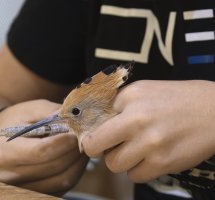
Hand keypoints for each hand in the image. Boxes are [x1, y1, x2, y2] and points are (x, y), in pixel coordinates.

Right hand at [0, 99, 87, 194]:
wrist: (0, 141)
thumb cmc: (16, 122)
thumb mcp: (30, 110)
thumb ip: (50, 112)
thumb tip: (74, 117)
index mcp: (6, 152)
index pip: (41, 151)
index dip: (64, 142)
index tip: (76, 131)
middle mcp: (12, 175)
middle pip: (55, 166)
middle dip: (74, 150)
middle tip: (84, 136)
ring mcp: (24, 187)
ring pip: (63, 180)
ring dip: (78, 162)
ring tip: (81, 146)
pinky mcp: (36, 192)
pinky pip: (63, 186)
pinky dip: (75, 171)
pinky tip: (75, 157)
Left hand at [83, 80, 214, 182]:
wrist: (213, 110)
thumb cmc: (176, 99)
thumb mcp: (142, 90)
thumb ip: (118, 105)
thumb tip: (98, 125)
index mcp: (129, 98)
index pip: (94, 121)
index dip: (93, 132)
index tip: (96, 137)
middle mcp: (136, 119)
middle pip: (95, 147)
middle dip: (100, 149)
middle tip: (110, 146)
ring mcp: (149, 143)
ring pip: (114, 164)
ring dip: (121, 159)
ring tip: (135, 149)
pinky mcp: (162, 163)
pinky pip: (135, 175)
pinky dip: (139, 169)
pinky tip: (150, 157)